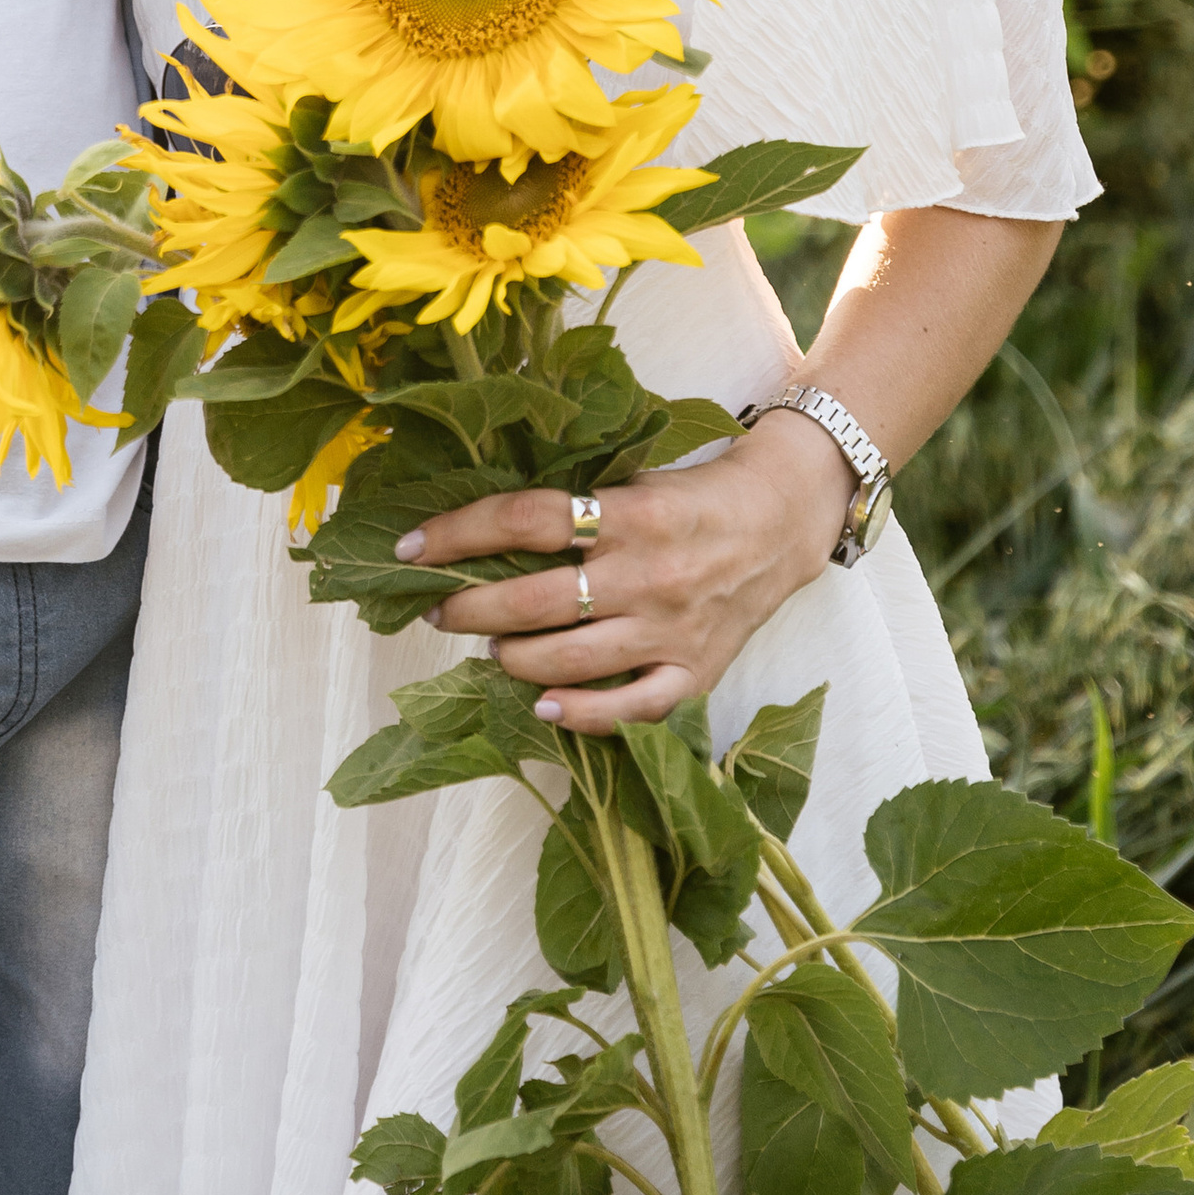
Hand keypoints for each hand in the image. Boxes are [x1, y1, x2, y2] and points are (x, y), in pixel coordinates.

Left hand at [401, 409, 852, 735]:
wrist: (781, 522)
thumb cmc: (691, 497)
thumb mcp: (632, 480)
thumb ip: (572, 506)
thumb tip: (483, 529)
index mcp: (627, 513)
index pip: (525, 520)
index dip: (459, 533)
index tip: (412, 547)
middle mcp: (645, 573)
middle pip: (535, 599)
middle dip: (471, 607)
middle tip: (440, 608)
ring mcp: (670, 629)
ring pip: (570, 658)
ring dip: (512, 658)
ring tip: (488, 650)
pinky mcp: (694, 672)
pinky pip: (631, 709)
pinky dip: (581, 714)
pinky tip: (542, 707)